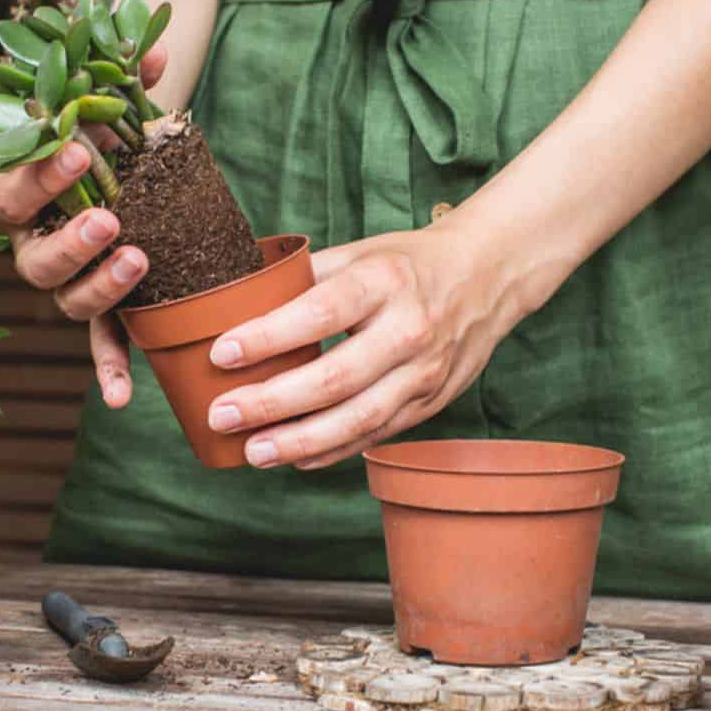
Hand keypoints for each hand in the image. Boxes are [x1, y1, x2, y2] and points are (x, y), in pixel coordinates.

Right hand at [0, 45, 167, 408]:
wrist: (134, 154)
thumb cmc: (111, 123)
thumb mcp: (116, 93)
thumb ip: (127, 70)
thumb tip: (155, 49)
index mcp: (24, 189)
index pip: (11, 189)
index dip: (38, 174)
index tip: (76, 148)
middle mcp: (36, 240)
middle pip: (32, 258)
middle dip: (69, 239)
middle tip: (109, 218)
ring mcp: (69, 279)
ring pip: (65, 299)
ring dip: (98, 287)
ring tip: (139, 262)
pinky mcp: (106, 305)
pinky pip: (101, 344)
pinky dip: (110, 370)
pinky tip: (125, 399)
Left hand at [203, 217, 558, 469]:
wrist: (488, 276)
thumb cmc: (408, 264)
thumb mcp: (360, 252)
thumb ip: (304, 278)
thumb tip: (237, 303)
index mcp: (384, 282)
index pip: (319, 313)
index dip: (269, 336)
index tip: (222, 353)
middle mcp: (409, 329)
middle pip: (334, 378)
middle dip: (271, 403)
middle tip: (221, 416)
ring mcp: (424, 372)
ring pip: (357, 418)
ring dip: (299, 441)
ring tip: (252, 452)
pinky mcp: (431, 402)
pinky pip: (377, 434)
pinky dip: (333, 451)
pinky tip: (295, 458)